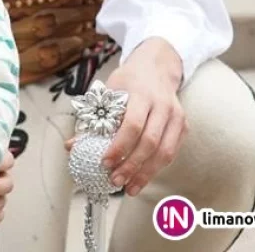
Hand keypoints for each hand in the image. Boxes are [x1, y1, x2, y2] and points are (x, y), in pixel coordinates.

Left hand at [99, 38, 186, 196]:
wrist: (156, 67)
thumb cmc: (127, 81)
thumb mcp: (107, 92)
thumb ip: (92, 119)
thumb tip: (72, 146)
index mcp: (141, 94)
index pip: (132, 125)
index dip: (119, 146)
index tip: (104, 162)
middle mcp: (162, 105)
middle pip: (149, 142)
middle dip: (131, 165)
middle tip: (114, 180)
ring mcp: (176, 116)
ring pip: (164, 151)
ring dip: (145, 173)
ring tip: (129, 188)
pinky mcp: (183, 126)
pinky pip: (171, 152)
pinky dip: (156, 168)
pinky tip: (142, 178)